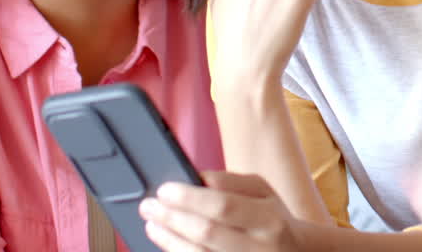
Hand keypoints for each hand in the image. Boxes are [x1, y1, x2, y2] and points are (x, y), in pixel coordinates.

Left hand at [140, 170, 305, 251]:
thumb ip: (231, 181)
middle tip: (149, 206)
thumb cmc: (272, 219)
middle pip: (206, 233)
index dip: (190, 198)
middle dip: (172, 218)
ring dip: (169, 240)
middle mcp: (258, 248)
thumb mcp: (262, 192)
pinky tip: (168, 243)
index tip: (165, 189)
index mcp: (268, 219)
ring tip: (152, 225)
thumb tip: (197, 177)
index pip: (223, 206)